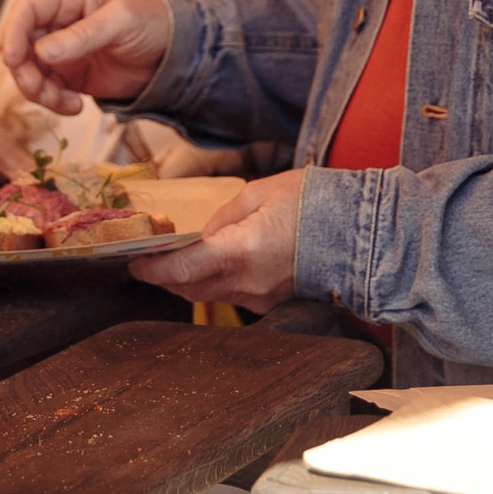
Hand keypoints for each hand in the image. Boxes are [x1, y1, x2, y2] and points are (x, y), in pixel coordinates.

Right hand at [0, 0, 171, 113]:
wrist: (176, 53)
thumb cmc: (154, 21)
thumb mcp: (121, 21)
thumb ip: (82, 36)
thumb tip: (41, 52)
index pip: (27, 8)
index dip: (13, 32)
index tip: (13, 59)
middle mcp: (58, 19)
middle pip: (20, 42)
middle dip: (24, 70)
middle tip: (40, 90)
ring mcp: (61, 47)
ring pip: (29, 69)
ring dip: (38, 90)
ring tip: (65, 103)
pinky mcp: (68, 73)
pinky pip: (46, 89)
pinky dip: (53, 102)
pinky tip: (75, 107)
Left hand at [127, 168, 302, 309]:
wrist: (358, 230)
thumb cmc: (311, 203)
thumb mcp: (258, 193)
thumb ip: (222, 217)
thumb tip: (203, 235)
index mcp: (238, 252)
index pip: (180, 270)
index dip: (151, 269)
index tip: (134, 264)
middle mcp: (247, 282)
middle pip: (190, 289)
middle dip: (165, 278)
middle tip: (148, 262)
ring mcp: (261, 296)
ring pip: (211, 295)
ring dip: (190, 281)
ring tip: (176, 262)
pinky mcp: (274, 300)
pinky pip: (235, 295)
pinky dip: (218, 283)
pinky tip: (215, 266)